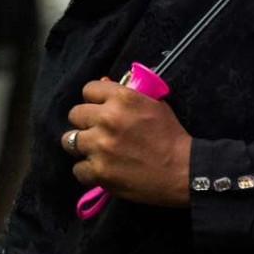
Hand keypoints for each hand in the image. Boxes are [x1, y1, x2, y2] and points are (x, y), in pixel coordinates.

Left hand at [62, 76, 191, 206]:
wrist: (184, 171)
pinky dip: (88, 171)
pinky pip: (78, 169)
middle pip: (75, 114)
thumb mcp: (154, 104)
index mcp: (122, 98)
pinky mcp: (99, 171)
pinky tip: (100, 171)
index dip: (94, 100)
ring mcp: (100, 146)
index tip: (100, 109)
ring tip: (95, 152)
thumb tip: (103, 82)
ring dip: (81, 146)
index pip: (88, 90)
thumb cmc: (171, 136)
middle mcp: (107, 119)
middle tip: (97, 132)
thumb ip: (126, 93)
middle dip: (85, 123)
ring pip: (69, 141)